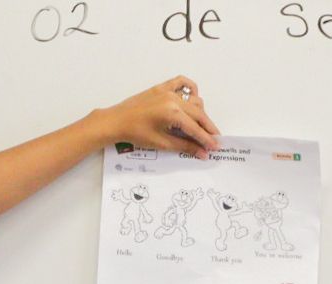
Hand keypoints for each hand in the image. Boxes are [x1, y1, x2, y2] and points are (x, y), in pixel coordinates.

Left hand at [95, 76, 220, 158]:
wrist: (116, 121)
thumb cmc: (135, 133)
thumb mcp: (161, 143)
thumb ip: (184, 146)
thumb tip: (201, 153)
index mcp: (173, 113)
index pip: (195, 128)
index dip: (206, 139)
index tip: (215, 147)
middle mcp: (173, 99)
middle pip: (199, 114)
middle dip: (208, 127)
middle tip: (215, 139)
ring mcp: (167, 91)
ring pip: (193, 100)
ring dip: (200, 112)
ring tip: (202, 125)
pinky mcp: (161, 88)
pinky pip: (181, 82)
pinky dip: (190, 88)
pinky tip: (194, 97)